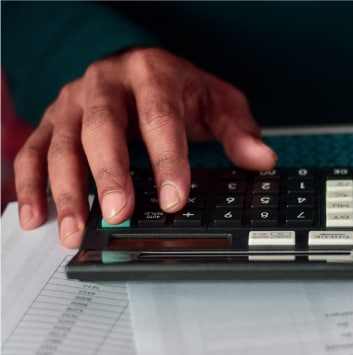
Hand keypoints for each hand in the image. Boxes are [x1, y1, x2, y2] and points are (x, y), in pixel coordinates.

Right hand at [14, 47, 276, 247]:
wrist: (136, 63)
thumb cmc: (178, 87)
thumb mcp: (217, 100)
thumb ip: (238, 130)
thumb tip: (262, 160)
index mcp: (151, 75)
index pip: (159, 118)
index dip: (167, 160)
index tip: (174, 199)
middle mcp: (106, 85)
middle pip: (102, 129)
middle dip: (109, 175)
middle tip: (118, 215)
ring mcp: (73, 103)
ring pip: (61, 144)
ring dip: (66, 190)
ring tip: (74, 231)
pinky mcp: (52, 121)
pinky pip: (32, 151)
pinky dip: (30, 185)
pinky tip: (36, 216)